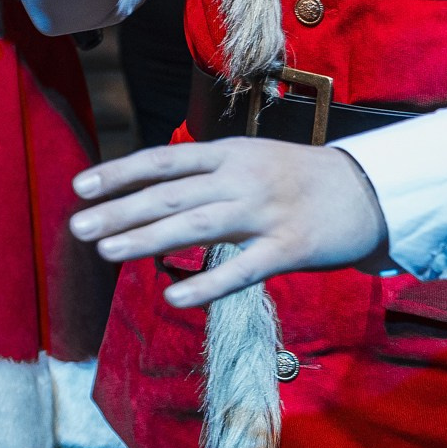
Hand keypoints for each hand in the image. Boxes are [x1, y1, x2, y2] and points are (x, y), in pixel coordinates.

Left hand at [69, 138, 387, 306]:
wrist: (369, 190)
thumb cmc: (299, 176)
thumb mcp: (250, 157)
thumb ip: (206, 172)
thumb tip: (151, 187)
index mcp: (229, 152)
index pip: (163, 159)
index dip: (120, 173)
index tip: (80, 187)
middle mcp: (241, 178)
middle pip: (170, 195)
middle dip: (120, 210)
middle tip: (77, 228)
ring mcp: (265, 213)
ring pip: (196, 227)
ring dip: (147, 240)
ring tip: (106, 251)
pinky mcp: (289, 248)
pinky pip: (241, 269)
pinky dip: (206, 283)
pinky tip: (172, 296)